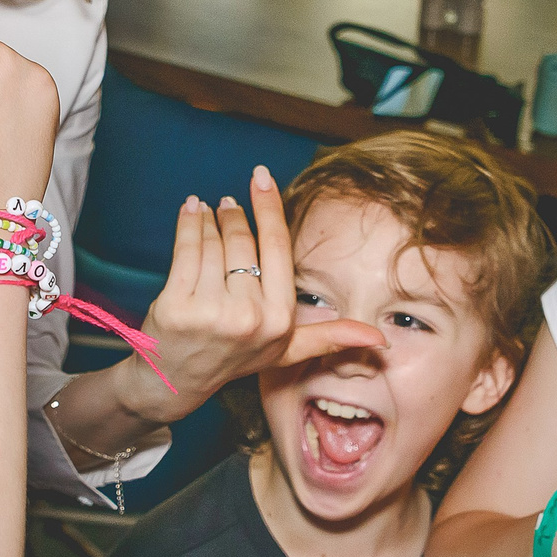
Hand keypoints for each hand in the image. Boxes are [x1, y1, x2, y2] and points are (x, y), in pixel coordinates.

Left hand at [112, 174, 382, 423]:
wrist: (176, 380)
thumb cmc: (233, 358)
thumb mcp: (286, 351)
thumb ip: (329, 338)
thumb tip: (380, 340)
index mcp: (279, 320)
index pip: (277, 248)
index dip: (269, 207)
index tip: (261, 176)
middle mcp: (248, 317)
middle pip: (243, 241)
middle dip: (233, 216)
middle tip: (227, 206)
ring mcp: (210, 312)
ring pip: (214, 242)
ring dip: (208, 218)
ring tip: (206, 212)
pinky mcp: (177, 305)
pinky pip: (187, 249)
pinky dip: (188, 223)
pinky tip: (190, 211)